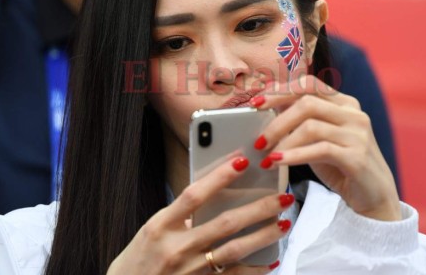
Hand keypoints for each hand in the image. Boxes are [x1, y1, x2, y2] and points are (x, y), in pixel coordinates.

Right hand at [107, 157, 290, 274]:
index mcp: (161, 226)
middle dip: (257, 208)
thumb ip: (181, 215)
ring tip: (285, 222)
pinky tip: (271, 260)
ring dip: (264, 235)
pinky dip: (254, 269)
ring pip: (235, 250)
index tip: (242, 161)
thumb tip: (216, 197)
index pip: (194, 195)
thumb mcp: (152, 230)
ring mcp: (189, 271)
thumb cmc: (140, 258)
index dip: (219, 177)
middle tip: (282, 196)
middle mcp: (176, 248)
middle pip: (224, 223)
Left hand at [251, 76, 400, 220]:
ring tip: (265, 156)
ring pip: (311, 126)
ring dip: (282, 141)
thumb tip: (268, 109)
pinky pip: (320, 150)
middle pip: (307, 102)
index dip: (280, 91)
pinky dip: (294, 155)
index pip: (309, 84)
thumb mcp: (319, 138)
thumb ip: (301, 121)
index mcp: (344, 103)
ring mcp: (358, 134)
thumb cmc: (341, 166)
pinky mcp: (357, 157)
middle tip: (258, 139)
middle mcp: (354, 113)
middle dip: (276, 120)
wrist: (374, 197)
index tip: (256, 103)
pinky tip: (278, 162)